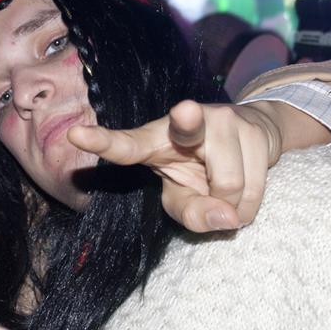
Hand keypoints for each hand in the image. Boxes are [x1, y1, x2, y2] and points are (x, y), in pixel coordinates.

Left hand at [68, 100, 283, 230]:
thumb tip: (227, 218)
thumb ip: (192, 213)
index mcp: (154, 139)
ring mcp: (224, 120)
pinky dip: (248, 207)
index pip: (126, 144)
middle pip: (186, 126)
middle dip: (187, 119)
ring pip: (229, 186)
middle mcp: (186, 121)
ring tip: (222, 193)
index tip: (75, 135)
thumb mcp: (185, 197)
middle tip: (184, 111)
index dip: (102, 142)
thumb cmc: (201, 172)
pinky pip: (254, 190)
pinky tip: (242, 192)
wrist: (253, 138)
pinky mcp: (255, 129)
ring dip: (231, 207)